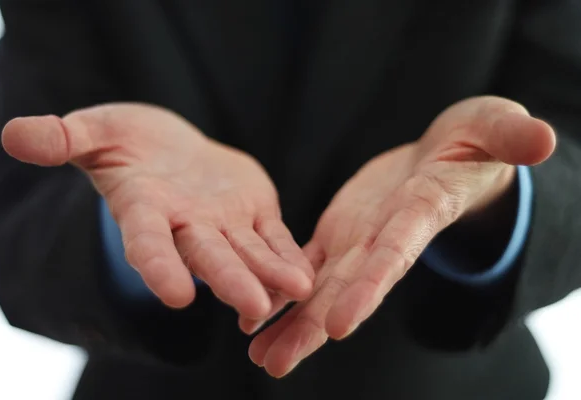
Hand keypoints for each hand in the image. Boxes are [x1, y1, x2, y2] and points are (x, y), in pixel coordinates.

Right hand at [2, 103, 313, 318]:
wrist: (171, 149)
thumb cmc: (127, 141)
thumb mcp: (95, 131)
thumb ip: (64, 138)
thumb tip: (16, 135)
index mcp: (145, 208)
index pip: (147, 242)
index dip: (158, 266)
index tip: (175, 295)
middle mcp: (186, 225)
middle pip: (208, 256)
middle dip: (230, 280)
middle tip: (252, 308)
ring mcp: (224, 224)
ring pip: (247, 253)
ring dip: (270, 275)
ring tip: (296, 293)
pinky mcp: (256, 213)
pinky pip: (274, 238)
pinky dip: (287, 257)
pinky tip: (306, 278)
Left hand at [245, 96, 555, 376]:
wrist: (445, 157)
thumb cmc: (475, 141)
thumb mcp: (494, 125)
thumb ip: (509, 134)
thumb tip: (544, 139)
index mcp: (420, 212)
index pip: (394, 255)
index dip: (369, 287)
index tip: (339, 325)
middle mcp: (386, 239)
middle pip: (348, 289)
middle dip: (313, 327)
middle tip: (273, 365)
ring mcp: (360, 241)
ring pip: (322, 287)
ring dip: (291, 322)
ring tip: (257, 355)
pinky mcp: (339, 233)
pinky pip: (306, 265)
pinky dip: (282, 290)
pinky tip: (255, 316)